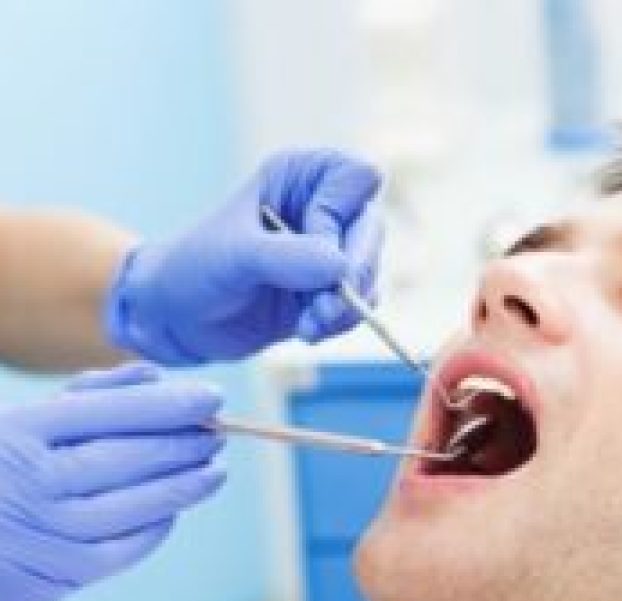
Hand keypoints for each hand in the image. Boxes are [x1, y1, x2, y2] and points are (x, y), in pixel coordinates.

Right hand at [0, 363, 225, 600]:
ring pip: (140, 504)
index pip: (112, 411)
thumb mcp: (21, 420)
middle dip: (186, 443)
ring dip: (187, 485)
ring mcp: (50, 531)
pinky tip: (175, 508)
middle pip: (132, 457)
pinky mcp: (62, 574)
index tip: (211, 397)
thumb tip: (153, 375)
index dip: (169, 405)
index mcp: (21, 432)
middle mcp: (36, 480)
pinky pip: (129, 547)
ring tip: (214, 469)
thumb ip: (88, 394)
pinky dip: (159, 525)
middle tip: (219, 432)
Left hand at [104, 149, 382, 363]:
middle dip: (353, 275)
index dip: (341, 217)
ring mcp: (330, 251)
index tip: (313, 250)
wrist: (177, 318)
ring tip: (307, 326)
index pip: (358, 178)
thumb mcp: (234, 256)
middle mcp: (323, 207)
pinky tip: (305, 331)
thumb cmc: (194, 269)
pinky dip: (340, 323)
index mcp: (300, 176)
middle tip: (323, 309)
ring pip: (370, 273)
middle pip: (372, 231)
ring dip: (345, 307)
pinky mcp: (330, 291)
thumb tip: (341, 267)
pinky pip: (360, 305)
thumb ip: (287, 257)